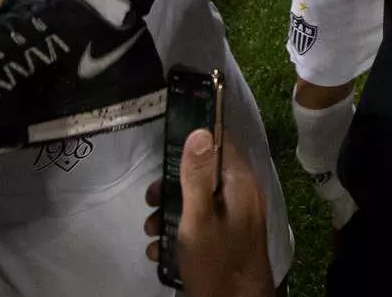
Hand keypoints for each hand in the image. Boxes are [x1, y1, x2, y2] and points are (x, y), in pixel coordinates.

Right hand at [144, 128, 276, 296]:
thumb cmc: (216, 261)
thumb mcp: (199, 217)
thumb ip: (197, 176)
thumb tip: (200, 130)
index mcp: (240, 184)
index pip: (220, 145)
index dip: (193, 142)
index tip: (166, 148)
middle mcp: (242, 197)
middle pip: (204, 176)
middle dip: (172, 187)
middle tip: (150, 201)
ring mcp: (235, 220)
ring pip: (198, 203)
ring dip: (170, 213)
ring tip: (150, 231)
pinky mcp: (226, 240)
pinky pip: (202, 225)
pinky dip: (180, 233)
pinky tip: (159, 248)